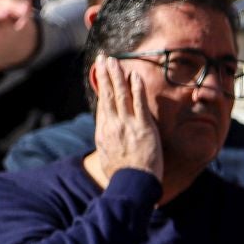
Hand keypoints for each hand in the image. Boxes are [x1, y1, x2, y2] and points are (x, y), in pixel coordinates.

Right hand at [90, 57, 163, 184]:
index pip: (103, 103)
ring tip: (115, 60)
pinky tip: (135, 75)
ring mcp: (128, 125)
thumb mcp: (107, 157)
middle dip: (105, 74)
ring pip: (120, 95)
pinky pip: (139, 104)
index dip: (101, 87)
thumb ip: (106, 142)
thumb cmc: (121, 176)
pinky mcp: (144, 128)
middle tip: (103, 58)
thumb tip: (104, 135)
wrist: (131, 185)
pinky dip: (136, 88)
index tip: (100, 73)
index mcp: (103, 132)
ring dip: (117, 75)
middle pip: (107, 94)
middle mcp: (113, 125)